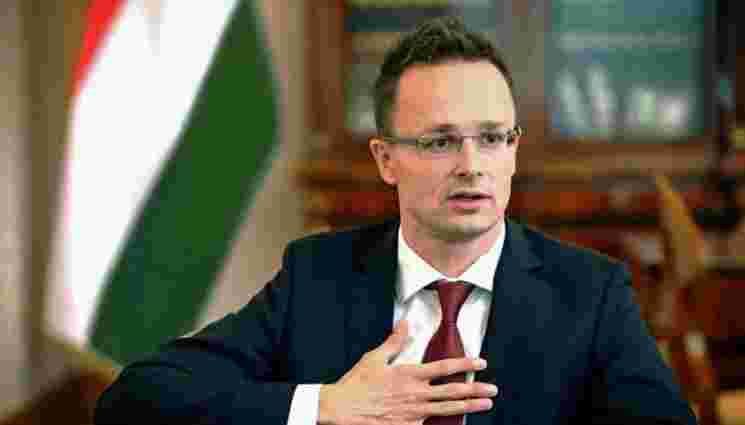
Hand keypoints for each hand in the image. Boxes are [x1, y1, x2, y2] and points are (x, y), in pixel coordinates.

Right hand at [318, 320, 496, 424]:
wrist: (341, 410)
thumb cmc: (356, 384)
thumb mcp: (374, 358)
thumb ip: (394, 341)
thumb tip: (405, 322)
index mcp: (409, 374)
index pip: (444, 367)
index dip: (465, 364)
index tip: (481, 362)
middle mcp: (415, 394)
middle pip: (452, 392)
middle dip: (475, 390)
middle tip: (493, 389)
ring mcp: (413, 414)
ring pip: (447, 410)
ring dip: (469, 407)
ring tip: (485, 405)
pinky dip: (443, 424)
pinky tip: (457, 423)